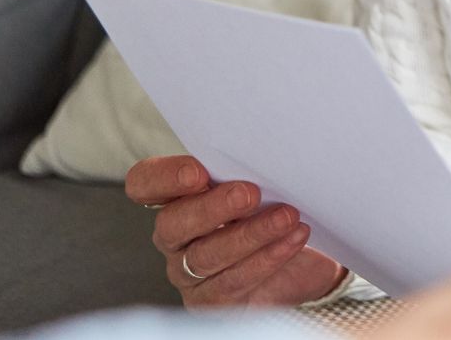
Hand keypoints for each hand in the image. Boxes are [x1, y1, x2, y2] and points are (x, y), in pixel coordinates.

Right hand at [125, 154, 344, 307]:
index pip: (145, 184)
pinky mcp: (212, 300)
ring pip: (206, 255)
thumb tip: (271, 149)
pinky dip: (268, 257)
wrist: (305, 261)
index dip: (163, 178)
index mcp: (177, 198)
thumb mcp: (265, 186)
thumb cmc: (275, 211)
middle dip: (212, 208)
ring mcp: (188, 272)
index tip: (197, 171)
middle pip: (173, 223)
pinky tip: (293, 238)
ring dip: (250, 234)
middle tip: (250, 194)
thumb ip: (252, 170)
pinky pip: (234, 280)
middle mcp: (175, 237)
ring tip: (287, 217)